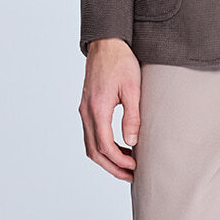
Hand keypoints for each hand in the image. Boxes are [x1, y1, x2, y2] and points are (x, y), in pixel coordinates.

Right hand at [79, 38, 141, 180]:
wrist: (106, 44)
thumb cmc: (121, 62)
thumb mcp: (132, 88)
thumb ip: (132, 116)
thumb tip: (132, 142)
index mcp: (97, 108)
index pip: (105, 145)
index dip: (120, 160)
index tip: (135, 167)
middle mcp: (86, 112)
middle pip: (94, 151)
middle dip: (112, 167)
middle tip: (131, 176)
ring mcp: (84, 110)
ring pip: (90, 145)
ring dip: (107, 159)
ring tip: (127, 166)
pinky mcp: (87, 107)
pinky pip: (91, 135)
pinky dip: (103, 147)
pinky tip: (120, 147)